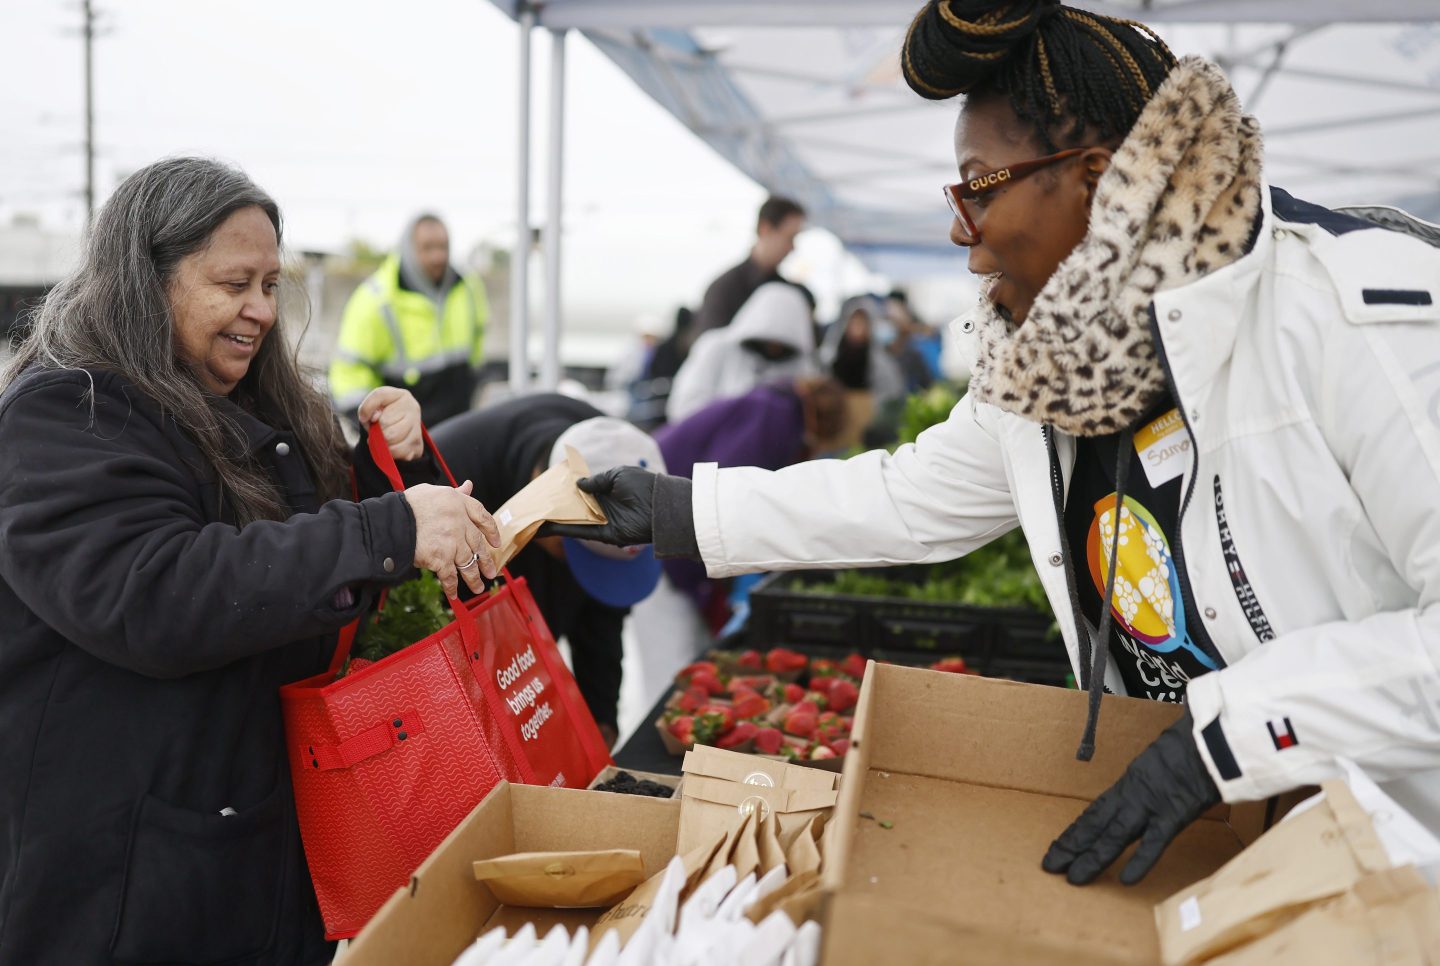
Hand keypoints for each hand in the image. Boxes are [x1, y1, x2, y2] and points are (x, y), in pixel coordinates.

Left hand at [358, 387, 423, 461]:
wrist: (397, 433)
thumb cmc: (383, 417)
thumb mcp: (372, 407)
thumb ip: (368, 406)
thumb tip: (374, 418)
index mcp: (402, 395)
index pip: (380, 395)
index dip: (368, 408)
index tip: (368, 416)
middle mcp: (413, 409)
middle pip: (384, 422)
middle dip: (376, 428)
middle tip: (378, 429)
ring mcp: (417, 427)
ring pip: (390, 438)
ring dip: (381, 441)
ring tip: (384, 438)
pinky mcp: (418, 445)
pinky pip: (396, 450)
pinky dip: (389, 451)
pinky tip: (391, 446)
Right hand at [403, 480, 501, 597]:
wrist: (393, 520)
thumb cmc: (409, 504)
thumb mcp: (434, 491)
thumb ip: (455, 492)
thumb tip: (469, 485)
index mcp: (460, 504)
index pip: (482, 516)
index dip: (491, 530)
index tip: (496, 542)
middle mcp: (460, 523)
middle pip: (478, 545)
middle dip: (486, 561)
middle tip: (491, 572)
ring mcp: (452, 542)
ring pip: (468, 564)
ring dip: (473, 578)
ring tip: (478, 588)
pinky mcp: (441, 558)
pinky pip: (449, 576)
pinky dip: (452, 587)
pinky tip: (454, 594)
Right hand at [539, 466, 656, 545]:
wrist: (662, 506)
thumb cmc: (643, 485)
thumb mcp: (617, 475)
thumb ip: (596, 480)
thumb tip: (578, 485)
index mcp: (607, 489)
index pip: (581, 491)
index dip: (565, 490)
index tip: (546, 489)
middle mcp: (602, 506)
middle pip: (574, 507)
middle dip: (555, 507)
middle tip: (533, 505)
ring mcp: (602, 521)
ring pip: (573, 521)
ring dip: (553, 521)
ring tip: (532, 519)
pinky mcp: (605, 534)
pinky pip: (581, 532)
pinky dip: (563, 530)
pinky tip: (545, 528)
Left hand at [1043, 708, 1218, 884]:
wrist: (1209, 734)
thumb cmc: (1191, 741)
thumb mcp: (1162, 757)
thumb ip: (1153, 775)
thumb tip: (1153, 783)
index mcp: (1130, 782)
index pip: (1096, 811)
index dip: (1077, 830)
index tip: (1059, 844)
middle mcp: (1132, 795)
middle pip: (1096, 825)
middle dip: (1072, 847)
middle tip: (1051, 866)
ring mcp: (1150, 805)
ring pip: (1115, 836)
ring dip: (1093, 858)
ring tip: (1073, 878)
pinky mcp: (1174, 813)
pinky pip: (1155, 842)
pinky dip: (1140, 861)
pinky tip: (1125, 880)